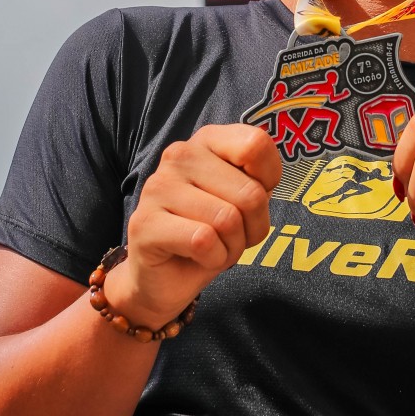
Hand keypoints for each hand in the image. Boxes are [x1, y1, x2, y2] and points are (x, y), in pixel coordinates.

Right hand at [104, 124, 281, 327]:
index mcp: (207, 140)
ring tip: (212, 247)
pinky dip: (213, 259)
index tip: (249, 198)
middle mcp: (179, 154)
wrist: (165, 276)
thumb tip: (264, 183)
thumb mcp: (244, 200)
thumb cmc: (211, 232)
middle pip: (250, 192)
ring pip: (228, 219)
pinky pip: (203, 241)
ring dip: (232, 247)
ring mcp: (158, 186)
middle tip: (230, 235)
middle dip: (253, 227)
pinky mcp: (145, 222)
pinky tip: (196, 257)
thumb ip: (258, 179)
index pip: (256, 144)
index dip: (269, 181)